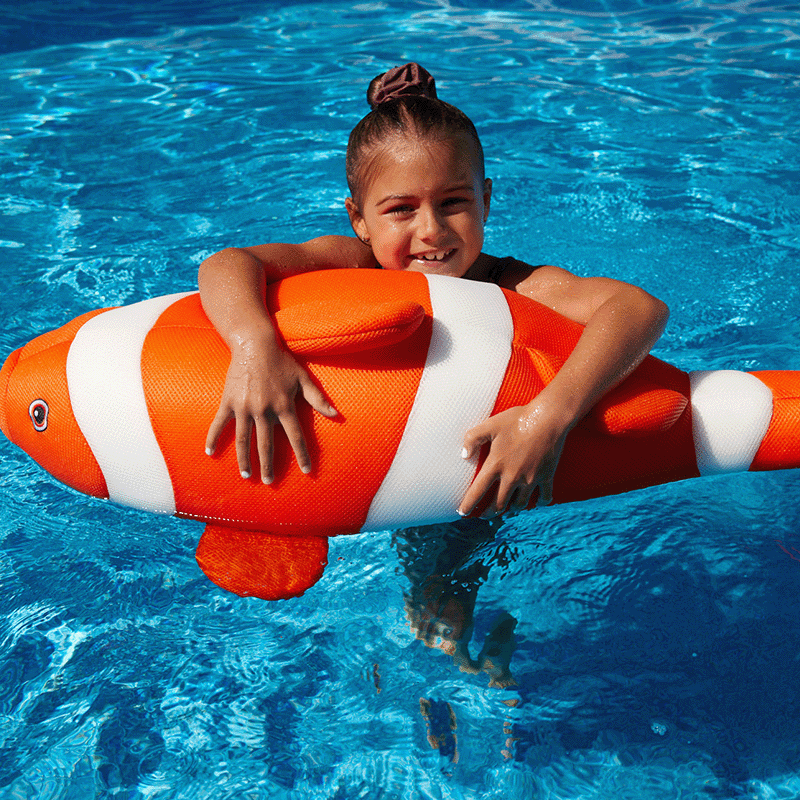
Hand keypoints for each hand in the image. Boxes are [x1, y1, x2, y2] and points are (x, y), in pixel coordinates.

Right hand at [205, 338, 335, 482]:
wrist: (254, 344)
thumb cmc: (281, 361)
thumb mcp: (303, 378)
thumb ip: (318, 398)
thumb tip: (337, 415)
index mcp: (284, 406)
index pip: (296, 437)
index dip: (303, 455)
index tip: (307, 471)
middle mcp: (264, 411)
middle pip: (266, 445)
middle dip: (268, 465)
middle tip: (269, 481)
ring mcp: (244, 408)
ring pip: (244, 440)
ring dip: (245, 459)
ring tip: (246, 475)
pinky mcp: (229, 402)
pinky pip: (219, 424)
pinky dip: (213, 438)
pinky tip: (210, 453)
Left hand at [458, 399, 569, 516]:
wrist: (548, 418)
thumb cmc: (517, 419)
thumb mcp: (489, 425)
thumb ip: (472, 439)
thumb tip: (464, 455)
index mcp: (496, 465)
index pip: (477, 491)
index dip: (468, 504)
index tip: (462, 513)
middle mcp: (512, 476)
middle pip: (498, 504)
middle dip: (489, 512)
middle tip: (484, 515)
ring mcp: (530, 478)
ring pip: (519, 504)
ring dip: (511, 510)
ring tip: (506, 510)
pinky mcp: (546, 476)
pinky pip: (543, 497)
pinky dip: (539, 503)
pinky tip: (536, 503)